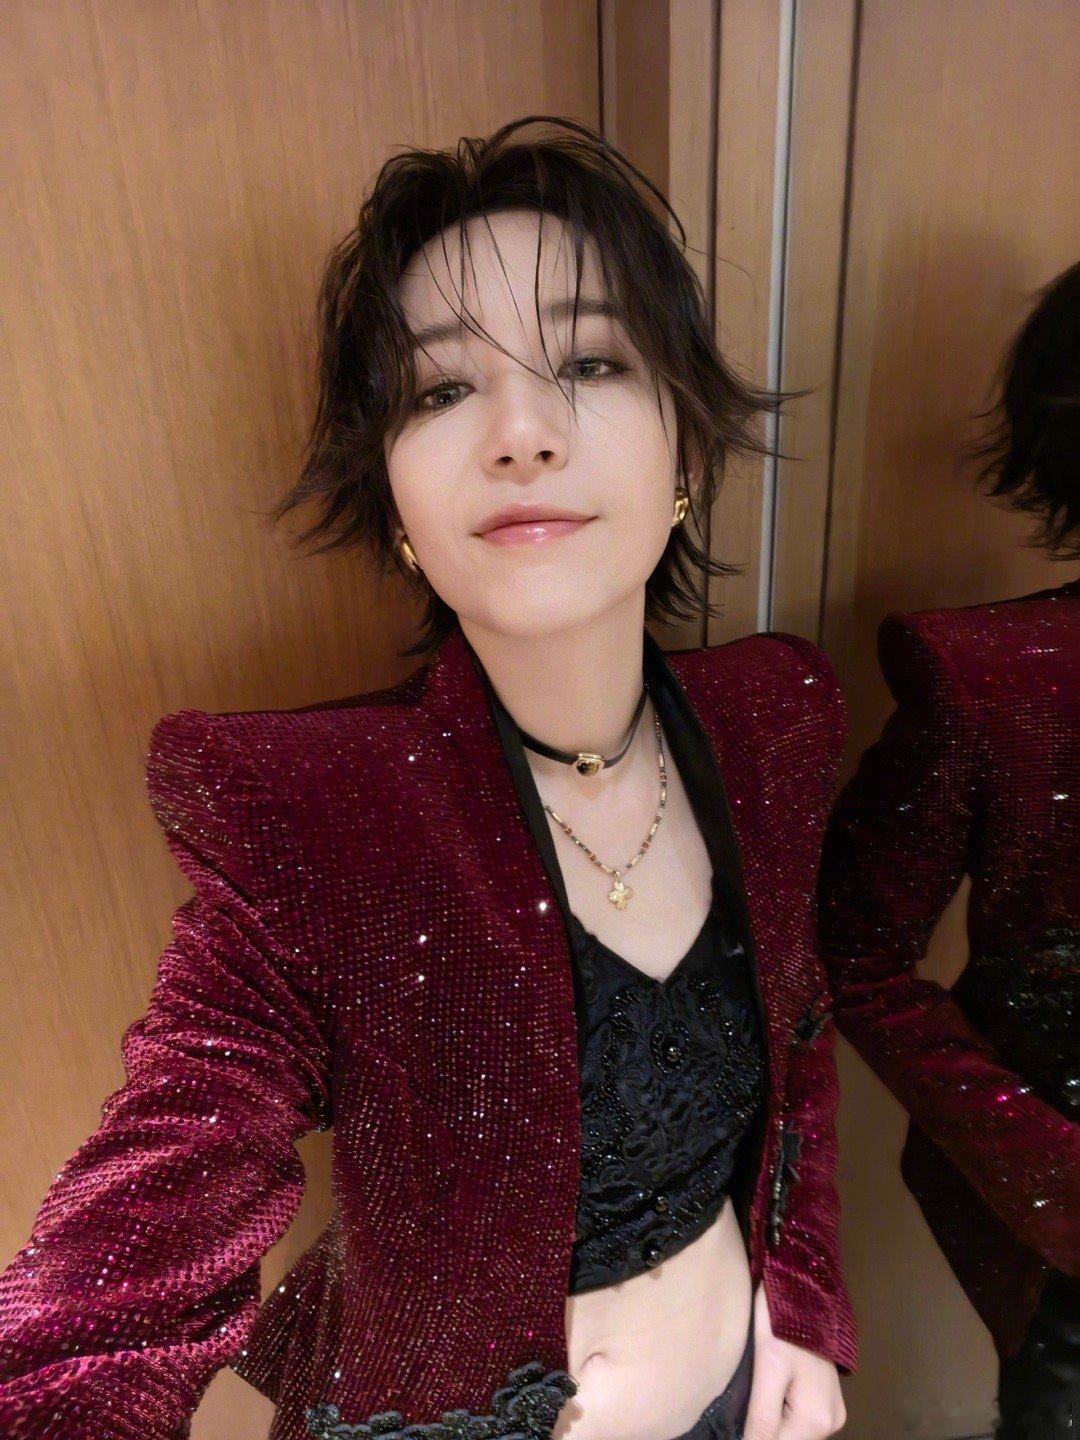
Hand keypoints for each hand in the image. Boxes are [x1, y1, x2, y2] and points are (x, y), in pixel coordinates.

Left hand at [743, 1280, 845, 1438]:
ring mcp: (832, 1412)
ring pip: (791, 1434)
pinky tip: (766, 1398)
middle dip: (760, 1432)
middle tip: (739, 1407)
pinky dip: (781, 1416)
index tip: (731, 1422)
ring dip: (770, 1425)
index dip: (749, 1439)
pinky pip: (799, 1421)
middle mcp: (831, 1423)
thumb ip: (762, 1417)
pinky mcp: (827, 1400)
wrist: (805, 1288)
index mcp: (816, 1420)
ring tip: (748, 1402)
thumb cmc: (783, 1322)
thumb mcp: (767, 1369)